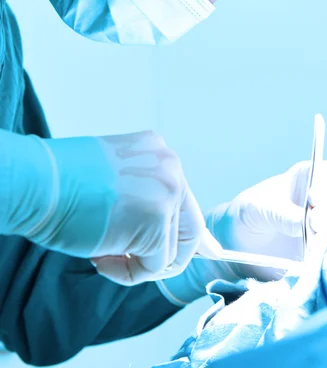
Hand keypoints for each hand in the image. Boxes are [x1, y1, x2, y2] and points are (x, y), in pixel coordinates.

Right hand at [3, 130, 219, 284]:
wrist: (38, 182)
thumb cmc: (61, 182)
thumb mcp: (115, 178)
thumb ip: (141, 194)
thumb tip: (156, 229)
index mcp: (158, 152)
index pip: (181, 200)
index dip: (168, 232)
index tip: (151, 250)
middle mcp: (171, 167)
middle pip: (190, 228)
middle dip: (164, 254)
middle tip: (134, 262)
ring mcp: (167, 193)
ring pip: (170, 252)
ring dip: (136, 262)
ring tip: (101, 252)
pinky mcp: (156, 222)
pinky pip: (153, 266)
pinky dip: (127, 273)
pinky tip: (98, 258)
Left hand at [158, 161, 326, 303]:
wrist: (237, 246)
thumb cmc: (248, 214)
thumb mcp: (259, 208)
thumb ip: (282, 213)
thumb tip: (307, 224)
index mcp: (305, 180)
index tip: (314, 196)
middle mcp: (318, 203)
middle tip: (313, 223)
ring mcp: (322, 228)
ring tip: (310, 245)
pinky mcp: (319, 253)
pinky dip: (323, 256)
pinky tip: (310, 260)